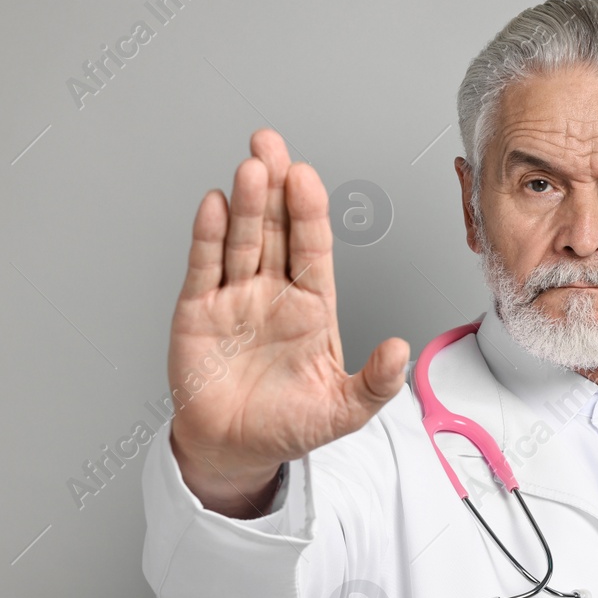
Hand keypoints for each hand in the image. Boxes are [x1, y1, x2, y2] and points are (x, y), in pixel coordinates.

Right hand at [166, 129, 408, 516]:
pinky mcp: (197, 312)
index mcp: (311, 307)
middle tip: (272, 146)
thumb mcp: (343, 411)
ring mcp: (234, 298)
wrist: (235, 451)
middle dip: (275, 188)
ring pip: (241, 241)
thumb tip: (400, 350)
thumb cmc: (288, 426)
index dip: (309, 214)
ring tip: (249, 167)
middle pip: (275, 231)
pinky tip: (214, 205)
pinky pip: (204, 267)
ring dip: (245, 204)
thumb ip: (375, 383)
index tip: (307, 179)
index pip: (313, 249)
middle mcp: (273, 293)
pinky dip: (207, 236)